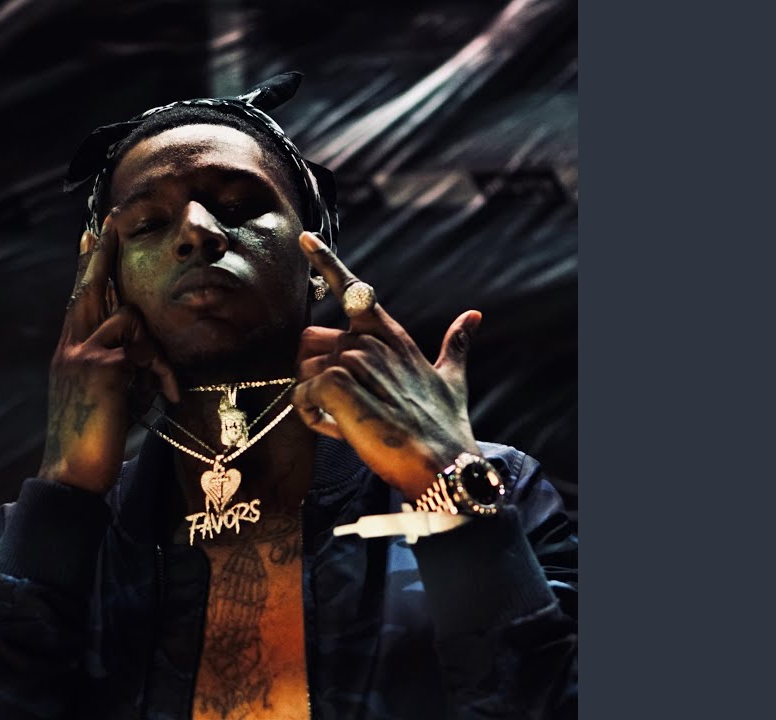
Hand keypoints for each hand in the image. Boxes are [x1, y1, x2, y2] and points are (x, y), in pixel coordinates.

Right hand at [37, 217, 180, 494]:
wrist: (72, 473)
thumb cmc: (94, 439)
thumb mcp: (108, 395)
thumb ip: (122, 367)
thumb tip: (147, 352)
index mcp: (69, 352)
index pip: (80, 300)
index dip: (87, 267)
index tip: (90, 235)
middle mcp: (70, 347)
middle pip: (89, 288)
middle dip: (100, 254)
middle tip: (109, 221)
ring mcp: (82, 354)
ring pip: (128, 318)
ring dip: (154, 352)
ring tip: (162, 390)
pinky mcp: (100, 367)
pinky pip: (141, 349)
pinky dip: (158, 372)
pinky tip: (161, 398)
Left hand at [293, 232, 482, 500]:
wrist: (443, 464)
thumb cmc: (444, 427)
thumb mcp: (452, 378)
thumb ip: (456, 345)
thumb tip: (473, 317)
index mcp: (392, 334)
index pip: (354, 288)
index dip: (326, 261)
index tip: (305, 238)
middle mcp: (370, 341)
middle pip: (310, 342)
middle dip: (314, 375)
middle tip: (343, 406)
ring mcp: (354, 360)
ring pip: (304, 371)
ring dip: (315, 401)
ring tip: (349, 422)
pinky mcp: (337, 385)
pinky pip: (302, 393)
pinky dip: (311, 416)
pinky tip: (339, 430)